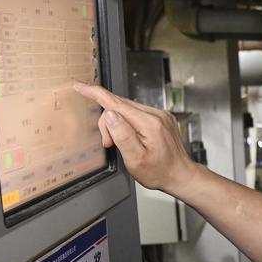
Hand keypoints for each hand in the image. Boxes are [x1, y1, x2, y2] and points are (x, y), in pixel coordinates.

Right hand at [74, 82, 197, 194]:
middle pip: (120, 106)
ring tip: (122, 144)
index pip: (116, 103)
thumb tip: (110, 114)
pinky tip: (131, 138)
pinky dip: (128, 123)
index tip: (80, 86)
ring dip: (118, 124)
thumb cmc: (160, 171)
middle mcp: (157, 115)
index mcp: (150, 123)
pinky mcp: (161, 118)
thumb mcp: (135, 159)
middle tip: (109, 143)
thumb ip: (122, 135)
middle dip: (108, 123)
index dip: (96, 94)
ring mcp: (161, 115)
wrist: (181, 175)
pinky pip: (137, 113)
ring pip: (127, 109)